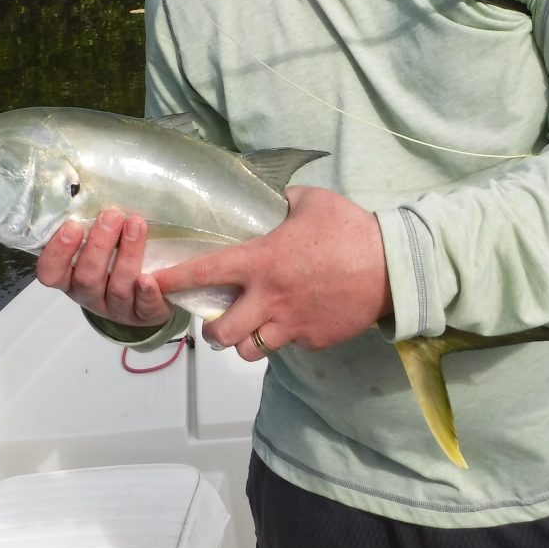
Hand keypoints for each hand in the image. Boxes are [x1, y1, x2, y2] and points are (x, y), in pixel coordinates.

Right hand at [35, 208, 173, 328]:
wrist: (151, 293)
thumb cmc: (116, 260)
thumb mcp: (99, 244)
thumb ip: (91, 226)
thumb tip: (91, 189)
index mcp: (71, 278)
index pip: (51, 272)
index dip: (58, 252)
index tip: (72, 226)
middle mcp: (90, 296)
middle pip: (87, 278)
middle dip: (99, 246)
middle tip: (111, 216)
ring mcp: (117, 308)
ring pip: (117, 288)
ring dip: (126, 255)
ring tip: (136, 225)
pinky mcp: (144, 315)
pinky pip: (144, 308)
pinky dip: (146, 293)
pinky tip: (148, 279)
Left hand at [153, 185, 390, 360]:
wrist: (393, 267)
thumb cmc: (350, 229)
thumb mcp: (311, 202)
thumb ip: (282, 201)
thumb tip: (270, 197)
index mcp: (262, 261)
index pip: (205, 273)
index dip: (175, 280)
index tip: (155, 283)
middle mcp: (269, 299)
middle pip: (219, 333)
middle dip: (211, 330)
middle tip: (217, 318)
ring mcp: (291, 324)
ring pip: (248, 350)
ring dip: (244, 341)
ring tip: (251, 327)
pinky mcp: (313, 340)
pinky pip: (287, 347)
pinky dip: (284, 338)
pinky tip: (296, 320)